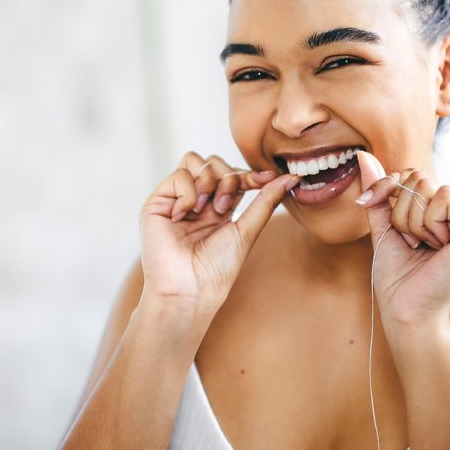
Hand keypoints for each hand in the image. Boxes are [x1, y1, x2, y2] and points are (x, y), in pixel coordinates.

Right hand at [140, 151, 298, 316]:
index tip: (266, 178)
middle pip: (215, 162)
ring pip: (195, 160)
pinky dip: (188, 192)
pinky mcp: (158, 202)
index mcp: (219, 207)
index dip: (249, 173)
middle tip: (224, 208)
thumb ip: (266, 201)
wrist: (190, 288)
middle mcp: (198, 200)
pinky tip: (186, 214)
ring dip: (208, 182)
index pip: (234, 175)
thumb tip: (291, 178)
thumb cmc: (217, 268)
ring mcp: (177, 199)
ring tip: (207, 209)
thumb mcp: (247, 230)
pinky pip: (178, 175)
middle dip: (227, 179)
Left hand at [355, 151, 449, 329]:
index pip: (413, 173)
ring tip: (420, 247)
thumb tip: (364, 155)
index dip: (388, 185)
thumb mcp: (382, 225)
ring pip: (429, 187)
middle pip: (420, 177)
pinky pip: (444, 198)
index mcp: (441, 212)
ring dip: (411, 221)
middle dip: (400, 210)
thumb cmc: (396, 275)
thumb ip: (379, 192)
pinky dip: (427, 223)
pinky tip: (434, 247)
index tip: (368, 202)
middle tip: (410, 241)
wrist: (403, 310)